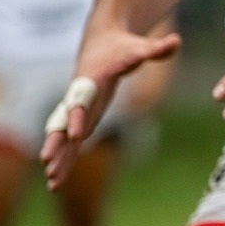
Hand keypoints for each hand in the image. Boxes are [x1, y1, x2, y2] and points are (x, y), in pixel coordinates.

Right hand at [41, 25, 180, 188]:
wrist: (99, 42)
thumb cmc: (122, 45)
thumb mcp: (139, 47)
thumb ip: (155, 49)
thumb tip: (177, 41)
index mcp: (92, 80)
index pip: (83, 100)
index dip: (79, 117)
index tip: (77, 135)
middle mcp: (80, 96)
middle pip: (65, 121)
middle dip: (56, 142)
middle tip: (47, 161)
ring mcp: (79, 108)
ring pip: (64, 136)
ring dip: (58, 157)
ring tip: (52, 184)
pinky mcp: (82, 117)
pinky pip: (70, 141)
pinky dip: (64, 158)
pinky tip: (57, 180)